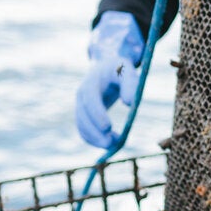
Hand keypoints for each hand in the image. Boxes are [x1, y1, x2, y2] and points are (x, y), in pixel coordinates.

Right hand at [76, 11, 144, 147]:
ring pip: (81, 125)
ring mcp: (80, 105)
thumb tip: (129, 104)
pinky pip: (84, 130)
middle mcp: (82, 94)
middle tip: (111, 143)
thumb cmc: (120, 68)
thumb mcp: (128, 70)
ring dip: (95, 138)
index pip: (90, 99)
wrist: (107, 67)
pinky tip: (111, 142)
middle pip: (82, 116)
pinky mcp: (83, 114)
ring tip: (115, 144)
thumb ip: (130, 85)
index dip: (97, 114)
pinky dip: (94, 139)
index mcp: (91, 82)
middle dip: (95, 131)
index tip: (108, 128)